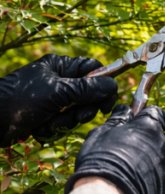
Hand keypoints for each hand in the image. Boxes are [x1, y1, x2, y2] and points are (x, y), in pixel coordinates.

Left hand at [0, 54, 118, 146]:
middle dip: (83, 109)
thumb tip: (114, 86)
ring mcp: (51, 98)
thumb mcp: (58, 92)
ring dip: (66, 120)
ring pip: (76, 111)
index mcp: (60, 66)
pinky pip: (62, 122)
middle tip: (79, 117)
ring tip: (51, 123)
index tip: (105, 104)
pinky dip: (54, 127)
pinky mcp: (45, 115)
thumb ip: (88, 89)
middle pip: (88, 94)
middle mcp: (58, 80)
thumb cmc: (21, 100)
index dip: (104, 85)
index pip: (93, 69)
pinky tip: (40, 127)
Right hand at [65, 104, 164, 193]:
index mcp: (149, 128)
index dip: (144, 118)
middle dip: (144, 144)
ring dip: (148, 165)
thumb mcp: (101, 133)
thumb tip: (125, 109)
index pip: (156, 114)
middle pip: (157, 140)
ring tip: (126, 176)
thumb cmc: (99, 160)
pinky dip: (150, 185)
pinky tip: (132, 190)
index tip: (133, 125)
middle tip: (123, 155)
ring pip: (160, 162)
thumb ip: (117, 119)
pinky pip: (161, 183)